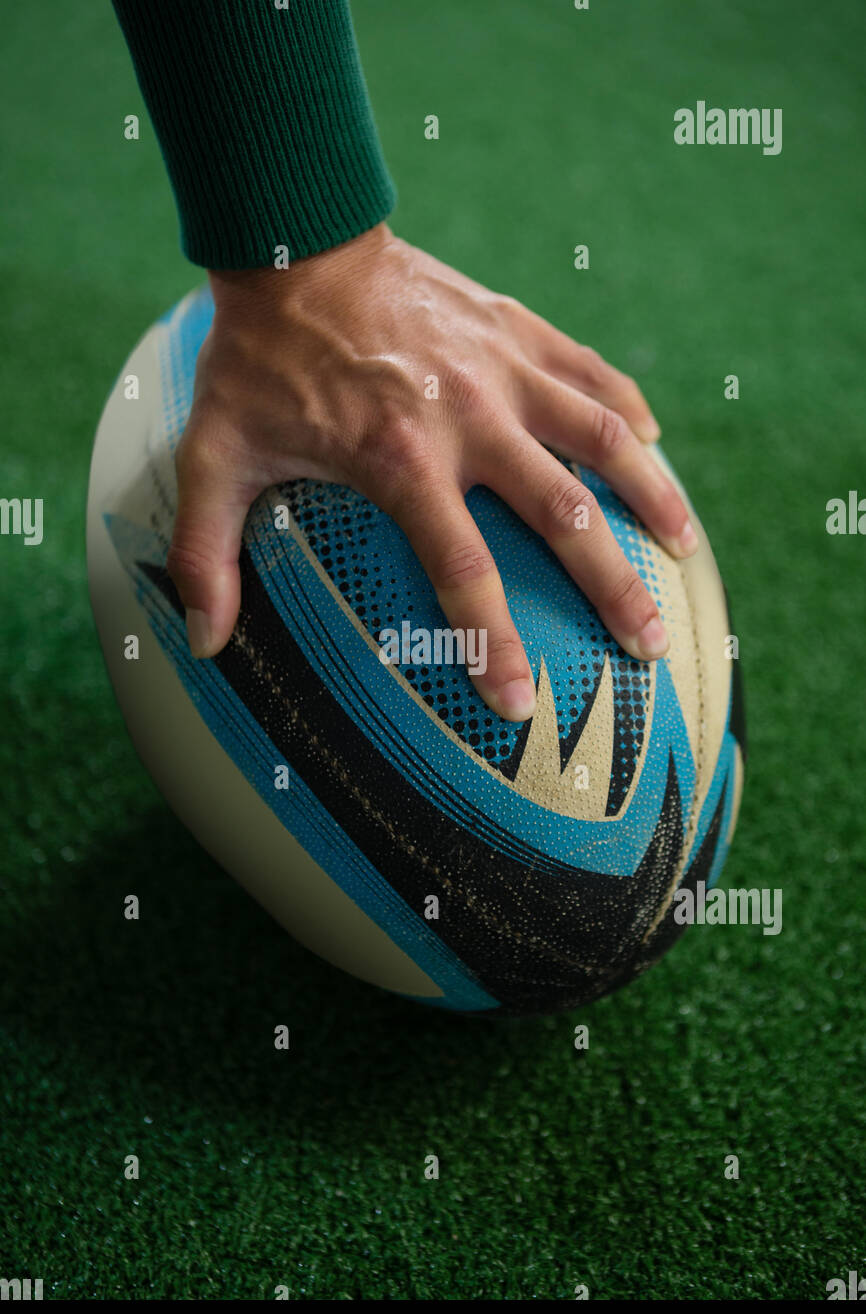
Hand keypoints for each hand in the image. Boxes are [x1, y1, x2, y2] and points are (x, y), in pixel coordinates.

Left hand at [169, 223, 696, 722]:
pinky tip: (656, 444)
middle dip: (612, 588)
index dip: (495, 645)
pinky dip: (629, 408)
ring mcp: (503, 369)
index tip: (520, 703)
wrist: (298, 242)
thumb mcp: (215, 456)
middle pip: (563, 516)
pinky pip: (592, 371)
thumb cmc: (258, 360)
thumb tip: (201, 644)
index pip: (465, 572)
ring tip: (688, 550)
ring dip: (654, 496)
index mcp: (403, 461)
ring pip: (604, 438)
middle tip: (646, 645)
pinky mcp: (518, 328)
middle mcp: (470, 418)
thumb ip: (208, 551)